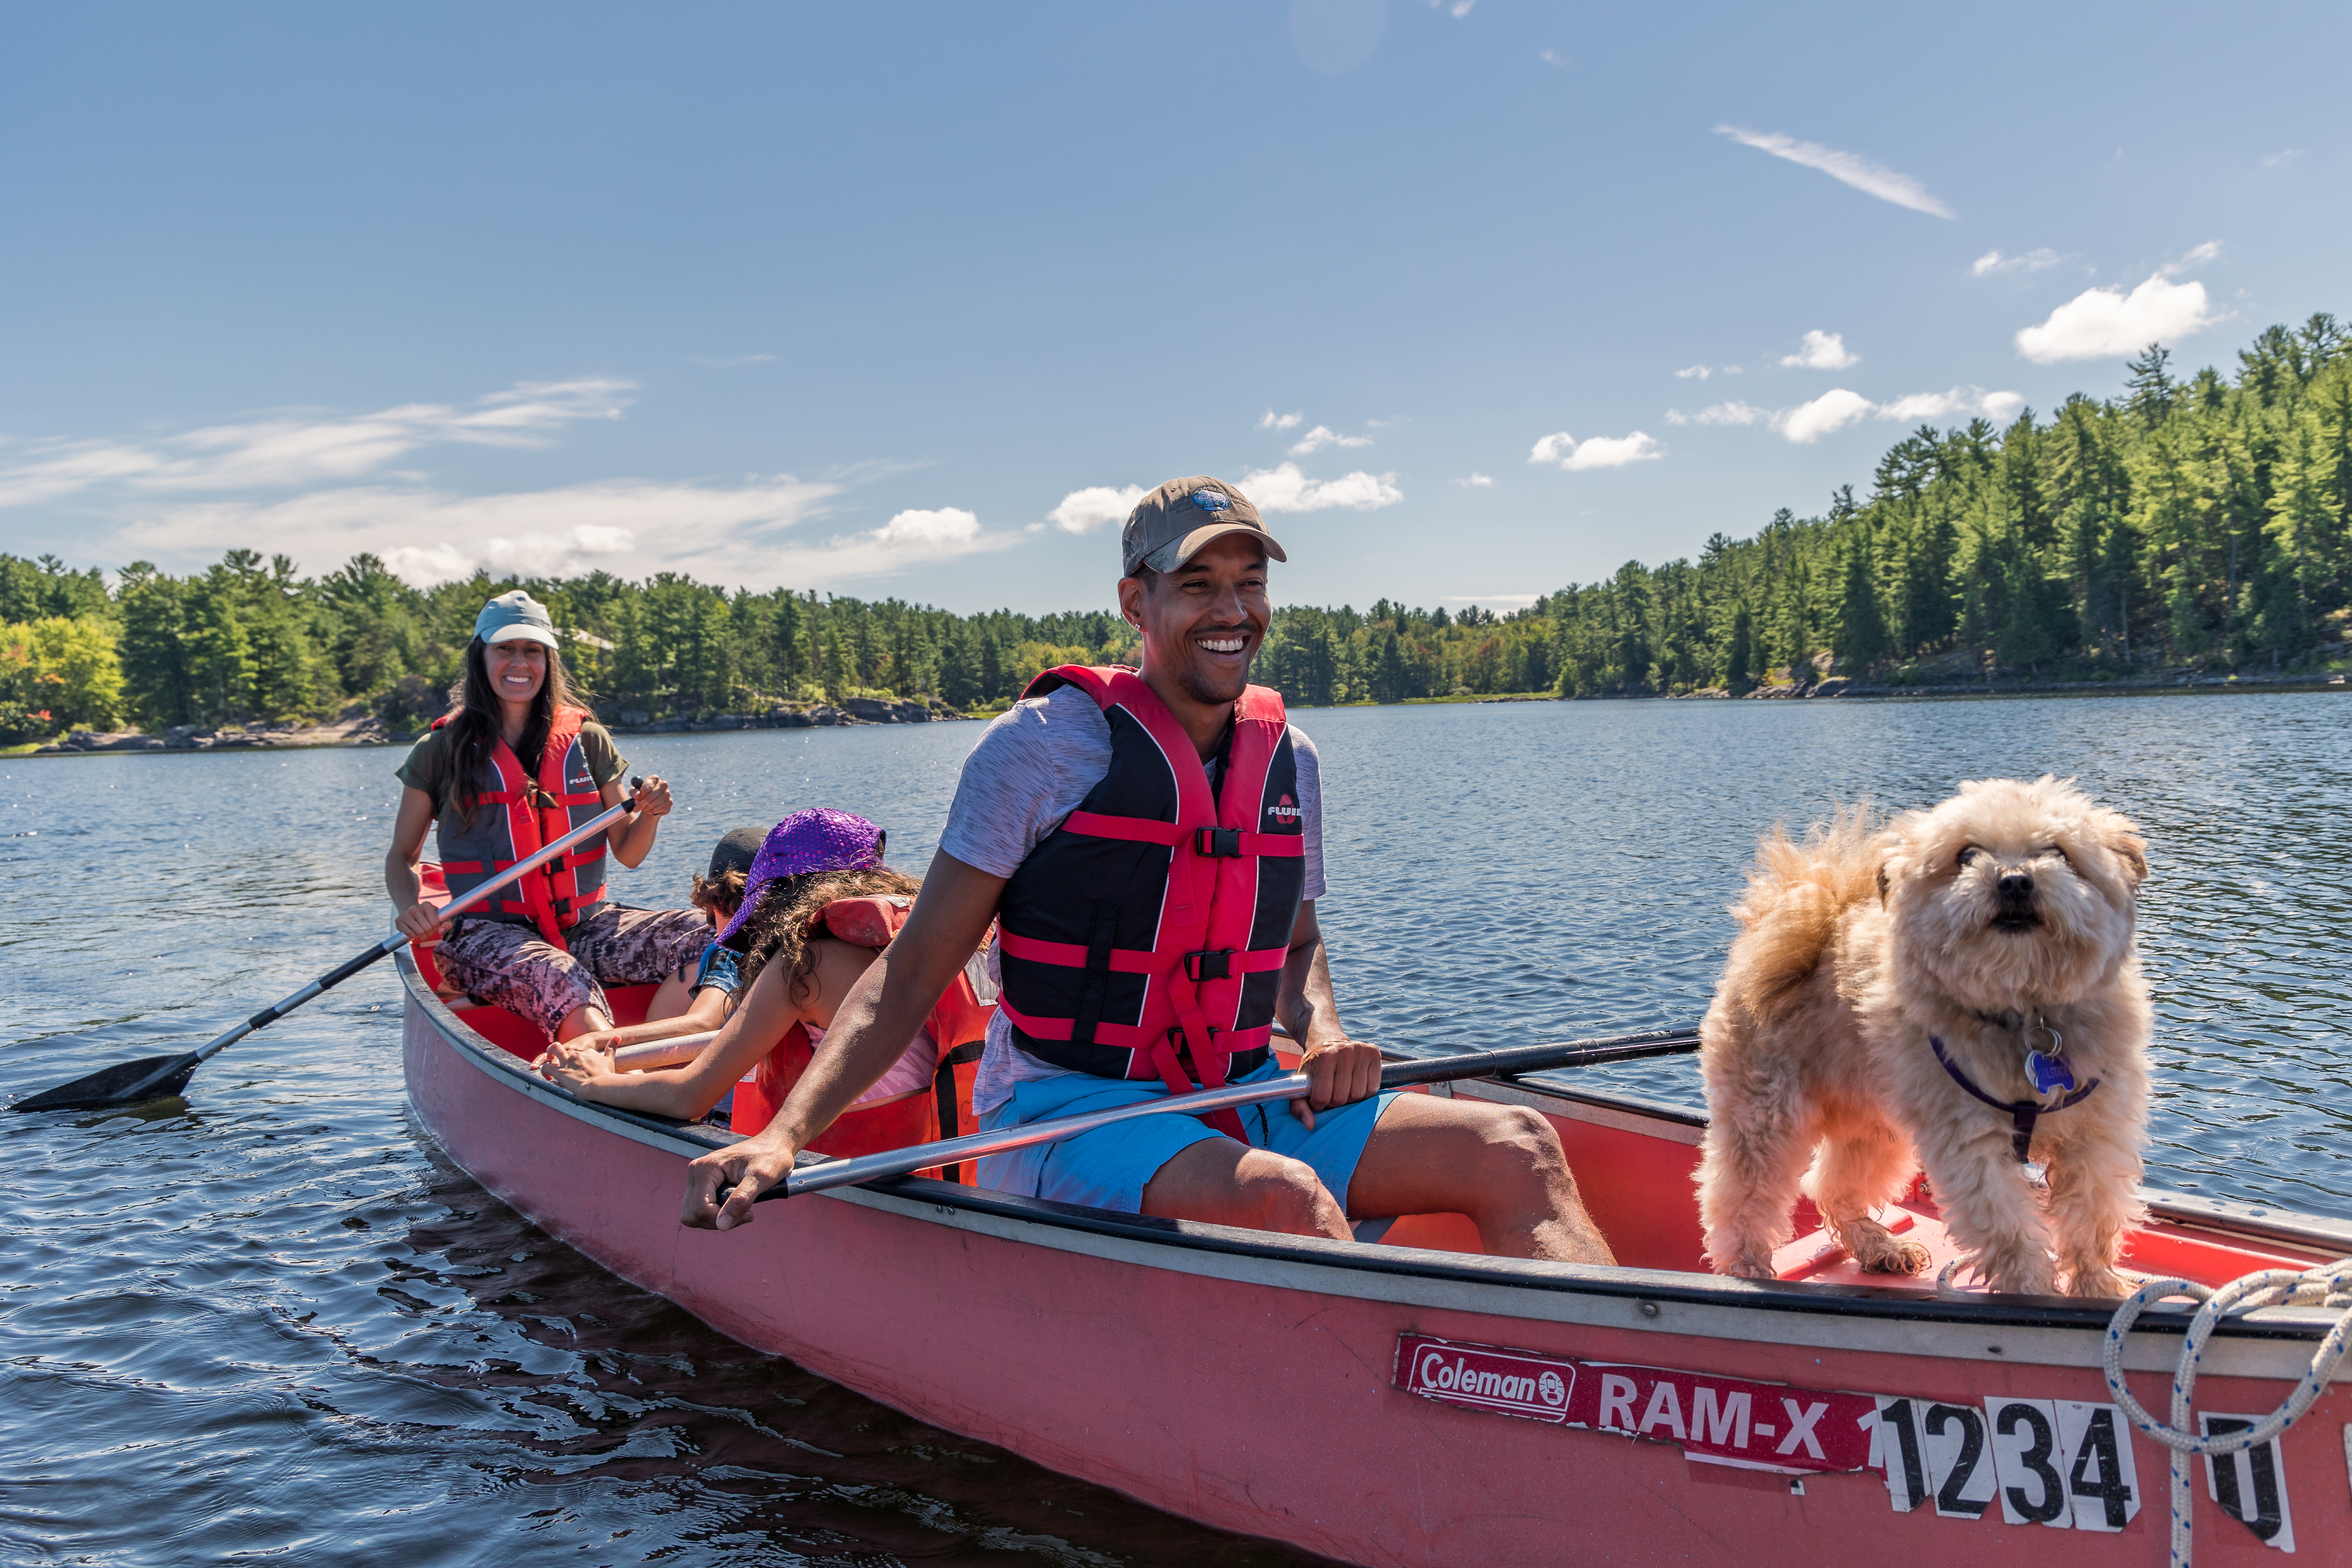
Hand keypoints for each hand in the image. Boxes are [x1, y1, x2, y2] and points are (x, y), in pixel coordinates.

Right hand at [394, 902, 443, 943]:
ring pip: (418, 932)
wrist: (408, 912)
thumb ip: (446, 923)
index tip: (433, 928)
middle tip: (427, 932)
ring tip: (421, 933)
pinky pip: (409, 933)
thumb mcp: (438, 917)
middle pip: (427, 928)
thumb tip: (442, 930)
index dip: (436, 929)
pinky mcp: (399, 920)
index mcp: (427, 905)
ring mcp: (406, 914)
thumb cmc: (426, 916)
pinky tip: (413, 933)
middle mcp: (415, 908)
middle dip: (429, 934)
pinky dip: (413, 936)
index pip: (435, 923)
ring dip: (422, 936)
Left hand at [538, 1038, 609, 1091]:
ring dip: (548, 1056)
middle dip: (557, 1053)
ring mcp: (566, 1062)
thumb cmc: (606, 1075)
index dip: (575, 1059)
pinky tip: (547, 1077)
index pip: (578, 1052)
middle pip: (563, 1049)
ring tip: (549, 1064)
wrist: (601, 1085)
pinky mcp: (559, 1072)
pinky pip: (546, 1068)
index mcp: (586, 1052)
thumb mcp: (609, 1060)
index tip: (576, 1068)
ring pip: (552, 1052)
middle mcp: (576, 1054)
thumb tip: (618, 1037)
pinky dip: (545, 1072)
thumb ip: (611, 1048)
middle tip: (557, 1061)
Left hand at [633, 774, 672, 818]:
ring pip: (654, 804)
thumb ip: (634, 792)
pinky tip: (649, 811)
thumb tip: (637, 795)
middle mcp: (663, 784)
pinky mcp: (670, 802)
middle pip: (650, 796)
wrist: (650, 803)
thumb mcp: (635, 792)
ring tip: (642, 809)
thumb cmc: (642, 795)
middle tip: (636, 809)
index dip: (641, 793)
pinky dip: (652, 811)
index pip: (648, 785)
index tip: (636, 799)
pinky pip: (658, 809)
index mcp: (654, 779)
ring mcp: (667, 793)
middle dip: (641, 804)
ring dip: (646, 808)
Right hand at [682, 1138, 796, 1230]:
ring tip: (742, 1209)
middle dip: (718, 1221)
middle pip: (693, 1215)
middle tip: (744, 1213)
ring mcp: (697, 1178)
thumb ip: (741, 1200)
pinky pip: (701, 1210)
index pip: (701, 1209)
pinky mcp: (703, 1185)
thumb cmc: (771, 1156)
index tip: (749, 1214)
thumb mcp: (761, 1178)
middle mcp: (696, 1172)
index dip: (722, 1219)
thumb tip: (722, 1226)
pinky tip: (736, 1206)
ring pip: (695, 1215)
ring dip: (718, 1219)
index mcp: (705, 1168)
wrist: (774, 1145)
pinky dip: (718, 1215)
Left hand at [1290, 1038, 1382, 1127]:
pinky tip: (1356, 1085)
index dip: (1319, 1105)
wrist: (1328, 1042)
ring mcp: (1360, 1051)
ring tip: (1343, 1090)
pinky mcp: (1374, 1053)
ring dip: (1350, 1099)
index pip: (1323, 1097)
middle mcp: (1343, 1052)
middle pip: (1342, 1098)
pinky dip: (1364, 1093)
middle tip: (1331, 1094)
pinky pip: (1373, 1089)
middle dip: (1335, 1102)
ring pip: (1359, 1095)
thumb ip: (1298, 1106)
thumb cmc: (1314, 1067)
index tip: (1317, 1099)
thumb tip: (1309, 1125)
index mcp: (1323, 1057)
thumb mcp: (1301, 1083)